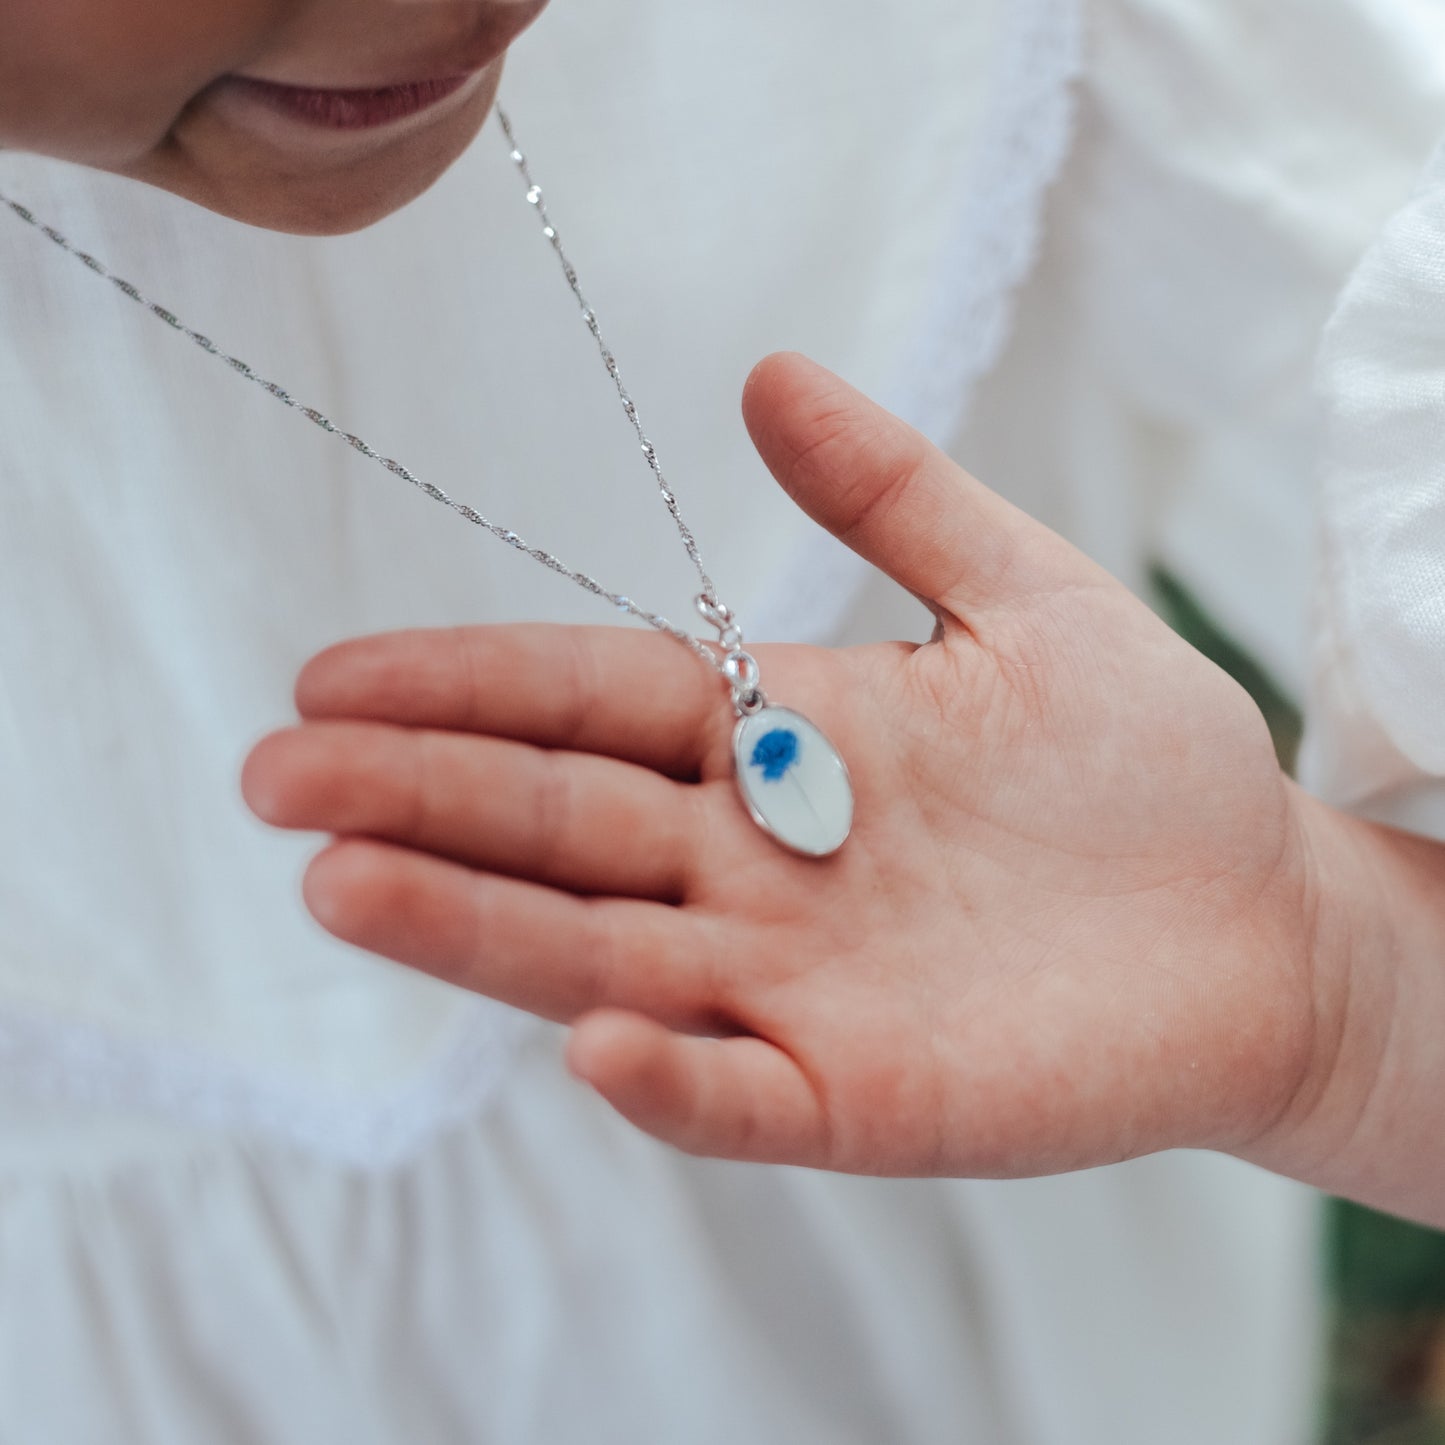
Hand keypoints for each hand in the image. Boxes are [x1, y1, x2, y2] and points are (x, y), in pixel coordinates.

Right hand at [243, 353, 1323, 1177]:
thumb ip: (895, 495)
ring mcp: (797, 988)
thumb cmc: (1147, 763)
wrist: (1259, 923)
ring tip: (345, 883)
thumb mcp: (1025, 593)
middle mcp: (756, 865)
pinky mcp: (862, 1098)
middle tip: (277, 773)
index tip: (333, 675)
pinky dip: (668, 1076)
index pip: (591, 705)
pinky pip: (742, 1095)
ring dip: (481, 927)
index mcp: (780, 740)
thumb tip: (766, 373)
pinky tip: (592, 1039)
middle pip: (561, 828)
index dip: (466, 688)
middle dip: (420, 798)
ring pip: (608, 955)